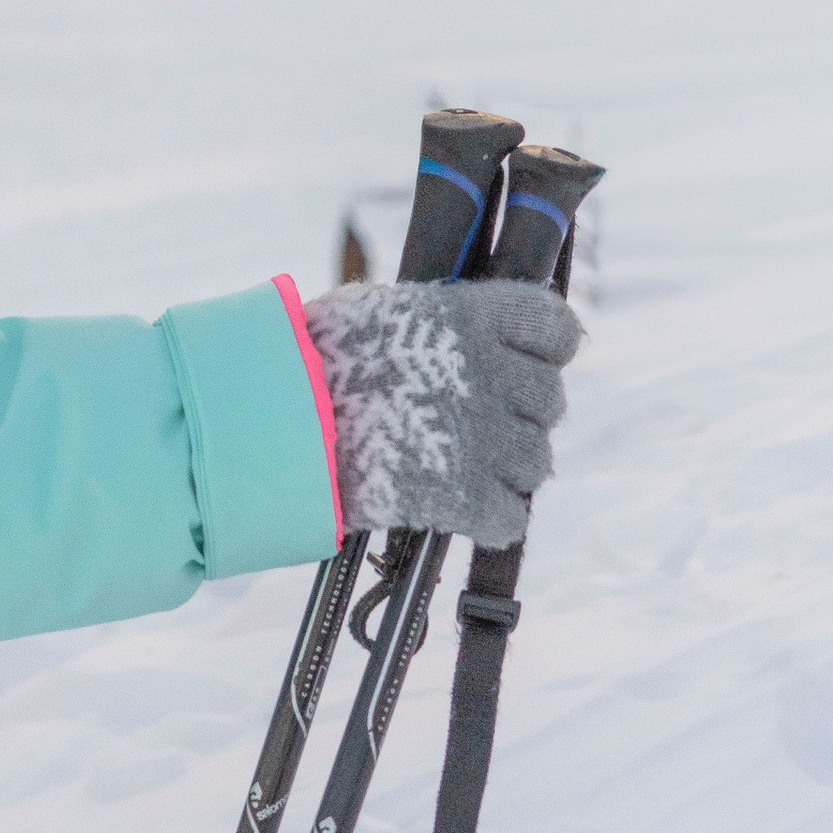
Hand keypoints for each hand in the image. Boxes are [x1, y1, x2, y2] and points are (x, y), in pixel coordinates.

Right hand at [302, 278, 582, 545]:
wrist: (276, 417)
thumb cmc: (314, 357)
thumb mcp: (378, 313)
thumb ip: (437, 323)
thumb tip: (468, 333)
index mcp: (470, 317)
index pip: (555, 327)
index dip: (545, 348)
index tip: (522, 360)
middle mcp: (489, 373)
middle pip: (549, 401)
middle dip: (520, 414)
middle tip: (475, 423)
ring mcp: (481, 437)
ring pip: (536, 462)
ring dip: (505, 468)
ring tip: (458, 465)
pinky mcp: (465, 496)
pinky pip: (509, 518)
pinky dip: (486, 518)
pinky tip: (454, 506)